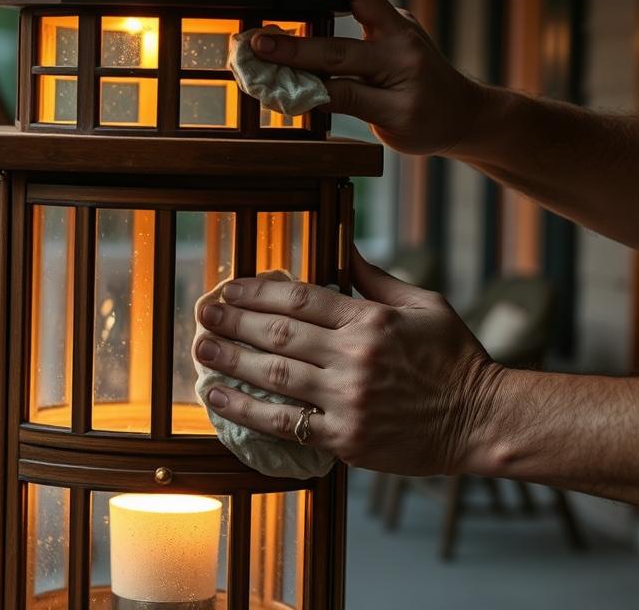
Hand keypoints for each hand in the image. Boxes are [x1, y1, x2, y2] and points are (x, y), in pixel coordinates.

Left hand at [194, 249, 502, 476]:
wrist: (483, 420)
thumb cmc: (454, 358)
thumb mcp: (424, 305)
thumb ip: (376, 277)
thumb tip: (344, 245)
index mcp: (370, 320)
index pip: (299, 298)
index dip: (257, 291)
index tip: (230, 288)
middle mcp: (354, 357)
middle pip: (278, 333)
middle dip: (234, 320)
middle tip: (203, 313)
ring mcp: (347, 400)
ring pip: (274, 376)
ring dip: (230, 360)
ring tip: (202, 348)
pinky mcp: (345, 438)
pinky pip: (285, 422)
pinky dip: (247, 409)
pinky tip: (219, 397)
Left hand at [253, 0, 493, 156]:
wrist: (465, 115)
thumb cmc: (419, 79)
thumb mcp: (397, 45)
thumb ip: (360, 40)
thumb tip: (299, 37)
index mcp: (396, 25)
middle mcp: (400, 49)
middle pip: (338, 45)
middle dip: (293, 42)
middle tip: (258, 41)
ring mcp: (400, 84)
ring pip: (340, 78)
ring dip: (297, 74)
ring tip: (265, 72)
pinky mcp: (398, 115)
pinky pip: (347, 107)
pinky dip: (315, 102)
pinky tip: (292, 102)